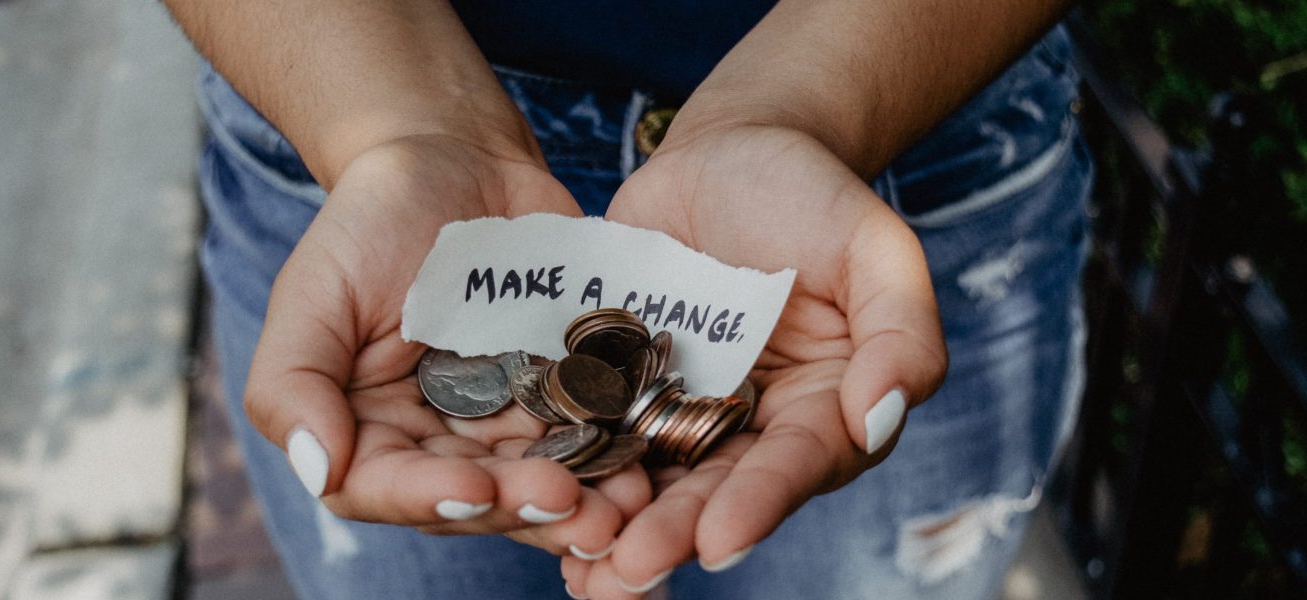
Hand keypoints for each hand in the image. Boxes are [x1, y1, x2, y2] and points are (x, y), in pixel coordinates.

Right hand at [243, 135, 651, 555]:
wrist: (456, 159)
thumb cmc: (370, 222)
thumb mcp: (313, 291)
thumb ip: (292, 383)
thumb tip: (318, 469)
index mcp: (369, 431)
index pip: (388, 488)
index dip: (432, 499)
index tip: (478, 490)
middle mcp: (439, 441)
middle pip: (478, 498)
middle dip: (525, 508)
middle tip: (575, 506)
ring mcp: (508, 421)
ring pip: (543, 480)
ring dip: (586, 502)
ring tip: (625, 506)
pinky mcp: (567, 392)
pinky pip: (594, 434)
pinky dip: (620, 453)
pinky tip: (650, 464)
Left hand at [563, 126, 946, 597]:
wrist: (729, 150)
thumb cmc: (814, 194)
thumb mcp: (875, 247)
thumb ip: (901, 332)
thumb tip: (879, 419)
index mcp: (822, 409)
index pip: (795, 465)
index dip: (759, 504)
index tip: (719, 541)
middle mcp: (751, 427)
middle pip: (714, 490)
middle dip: (673, 533)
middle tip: (628, 568)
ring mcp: (679, 408)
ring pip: (649, 479)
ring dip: (615, 526)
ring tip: (580, 568)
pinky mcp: (619, 384)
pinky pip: (593, 430)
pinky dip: (568, 468)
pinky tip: (532, 501)